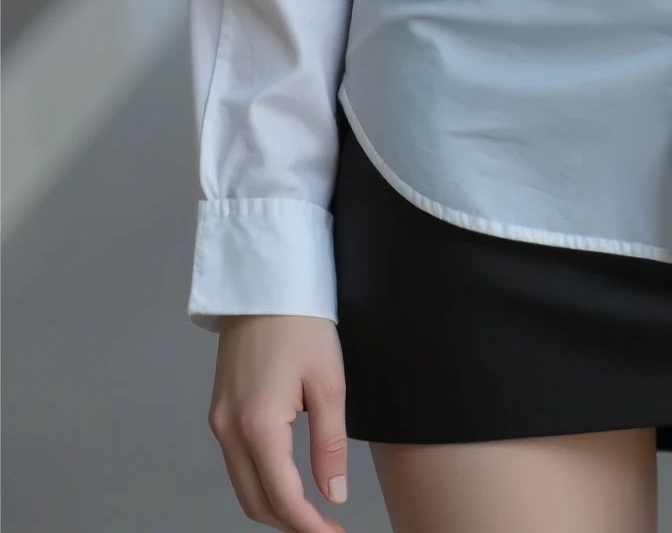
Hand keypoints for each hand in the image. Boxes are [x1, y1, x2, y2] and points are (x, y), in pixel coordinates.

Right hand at [208, 314, 349, 531]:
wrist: (264, 281)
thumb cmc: (301, 323)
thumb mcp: (329, 382)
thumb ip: (329, 445)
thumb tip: (333, 495)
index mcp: (258, 425)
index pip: (283, 498)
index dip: (310, 526)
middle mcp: (230, 430)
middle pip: (256, 503)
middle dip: (291, 524)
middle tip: (327, 528)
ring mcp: (219, 422)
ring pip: (243, 487)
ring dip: (275, 507)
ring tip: (312, 511)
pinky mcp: (219, 412)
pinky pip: (237, 465)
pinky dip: (261, 483)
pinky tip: (287, 482)